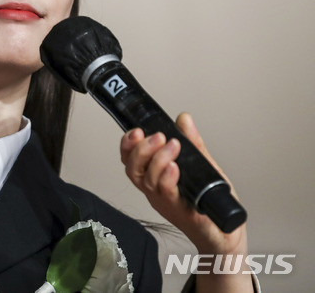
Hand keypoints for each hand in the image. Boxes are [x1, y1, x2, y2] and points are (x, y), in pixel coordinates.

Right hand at [119, 113, 247, 256]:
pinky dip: (168, 178)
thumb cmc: (209, 205)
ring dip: (158, 159)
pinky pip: (168, 194)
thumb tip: (183, 119)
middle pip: (133, 169)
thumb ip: (192, 143)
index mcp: (155, 179)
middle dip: (140, 149)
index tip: (135, 131)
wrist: (225, 235)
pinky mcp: (182, 212)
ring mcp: (167, 202)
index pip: (131, 161)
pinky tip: (175, 167)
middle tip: (157, 136)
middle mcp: (155, 191)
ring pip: (148, 180)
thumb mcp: (202, 166)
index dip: (127, 146)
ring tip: (172, 145)